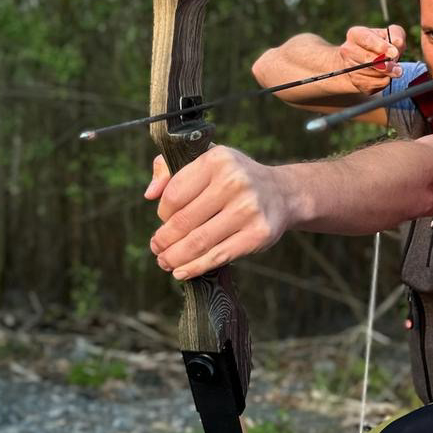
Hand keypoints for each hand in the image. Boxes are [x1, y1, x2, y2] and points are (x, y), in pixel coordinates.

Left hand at [145, 146, 291, 277]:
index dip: (162, 213)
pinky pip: (218, 256)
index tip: (164, 221)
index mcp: (217, 160)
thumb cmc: (236, 177)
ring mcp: (248, 210)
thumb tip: (149, 195)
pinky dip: (195, 267)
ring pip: (198, 242)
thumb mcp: (207, 161)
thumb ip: (171, 171)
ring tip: (165, 262)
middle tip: (157, 248)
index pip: (174, 195)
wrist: (282, 193)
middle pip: (183, 221)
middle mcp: (234, 182)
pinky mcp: (258, 235)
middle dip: (164, 240)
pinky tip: (181, 272)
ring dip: (175, 257)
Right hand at [335, 23, 405, 90]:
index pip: (367, 40)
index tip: (394, 53)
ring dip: (386, 74)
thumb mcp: (391, 34)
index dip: (382, 47)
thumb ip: (396, 35)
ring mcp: (349, 67)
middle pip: (367, 59)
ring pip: (370, 73)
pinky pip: (371, 85)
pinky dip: (383, 82)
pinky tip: (386, 76)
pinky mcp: (355, 81)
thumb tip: (396, 46)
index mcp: (356, 34)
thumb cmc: (382, 44)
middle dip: (385, 65)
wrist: (371, 60)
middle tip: (398, 69)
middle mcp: (348, 50)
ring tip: (394, 70)